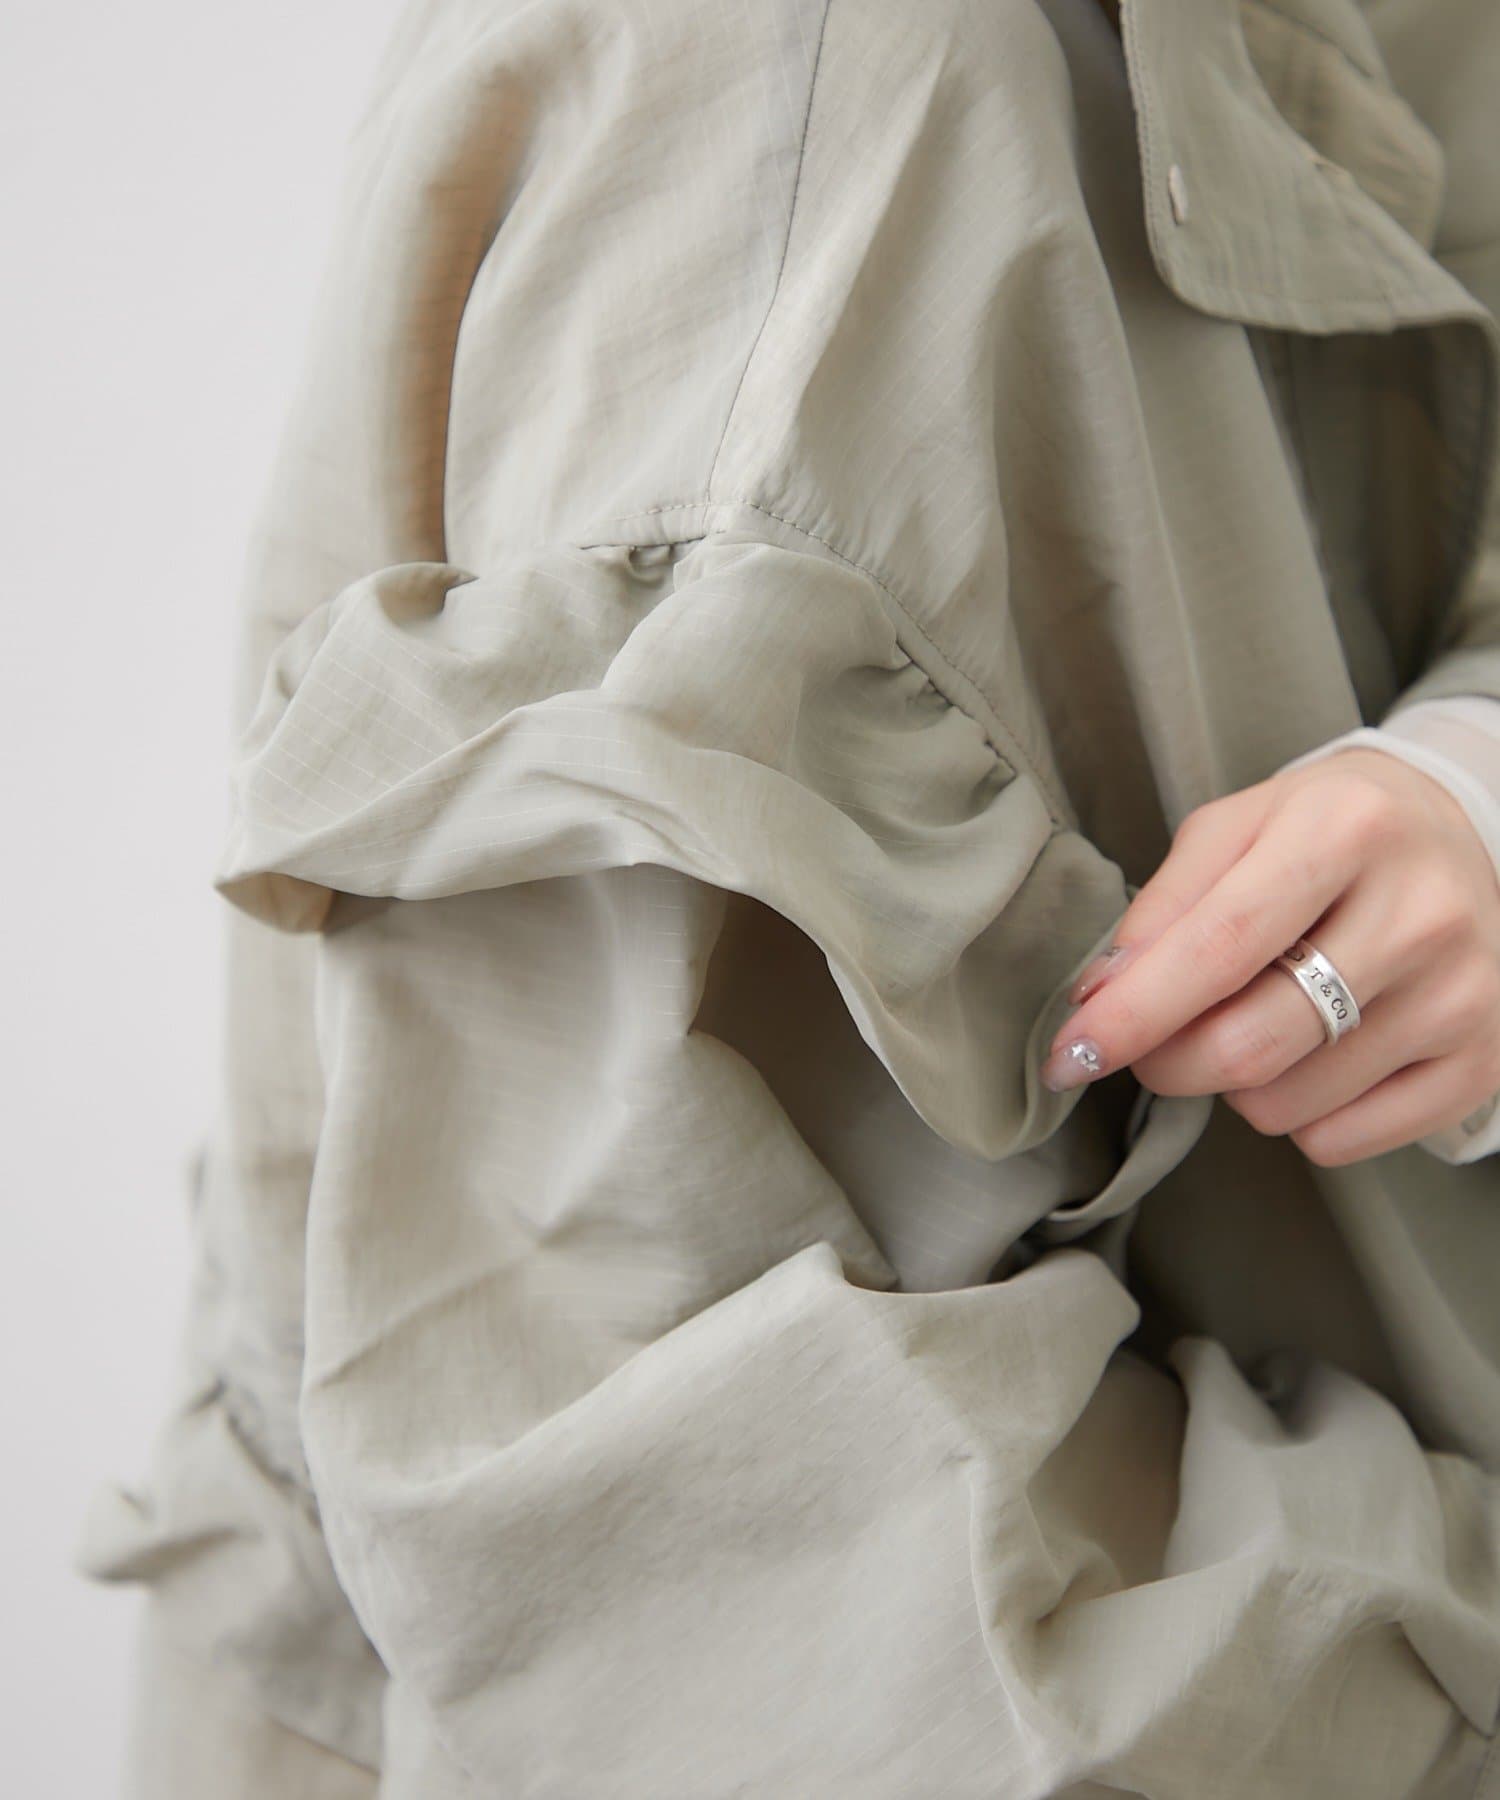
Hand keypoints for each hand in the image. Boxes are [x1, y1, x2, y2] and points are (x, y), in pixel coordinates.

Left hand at [1040, 747, 1499, 1164]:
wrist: (1455, 836)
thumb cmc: (1326, 833)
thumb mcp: (1236, 829)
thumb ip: (1162, 906)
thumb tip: (1101, 997)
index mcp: (1346, 831)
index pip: (1220, 949)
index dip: (1133, 1013)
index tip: (1070, 1054)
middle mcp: (1420, 914)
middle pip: (1249, 1046)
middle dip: (1167, 1063)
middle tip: (1150, 1045)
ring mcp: (1461, 997)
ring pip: (1285, 1106)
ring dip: (1234, 1085)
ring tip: (1258, 1021)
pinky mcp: (1481, 1064)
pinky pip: (1339, 1141)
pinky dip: (1297, 1116)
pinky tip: (1313, 1055)